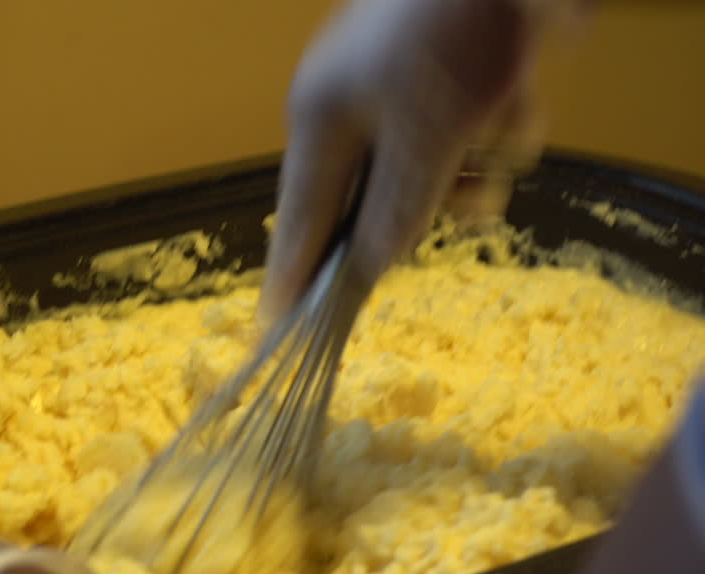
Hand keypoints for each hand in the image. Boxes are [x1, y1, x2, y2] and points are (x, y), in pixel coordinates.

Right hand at [260, 0, 555, 323]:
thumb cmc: (449, 31)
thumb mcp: (425, 134)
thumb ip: (396, 209)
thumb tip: (370, 270)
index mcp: (320, 122)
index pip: (299, 221)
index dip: (291, 275)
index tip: (275, 325)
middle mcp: (350, 111)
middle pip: (378, 201)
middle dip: (432, 203)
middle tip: (470, 199)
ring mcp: (397, 93)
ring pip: (433, 171)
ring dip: (480, 164)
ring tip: (500, 128)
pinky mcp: (445, 78)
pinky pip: (466, 135)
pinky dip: (497, 126)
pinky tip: (514, 93)